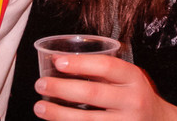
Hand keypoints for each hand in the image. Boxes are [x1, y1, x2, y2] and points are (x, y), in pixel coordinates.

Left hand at [33, 54, 176, 120]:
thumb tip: (60, 62)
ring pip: (86, 120)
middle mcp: (131, 101)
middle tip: (41, 84)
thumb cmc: (135, 96)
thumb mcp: (128, 79)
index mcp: (134, 78)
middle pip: (92, 93)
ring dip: (58, 114)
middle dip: (61, 88)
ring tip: (40, 107)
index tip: (58, 62)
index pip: (107, 67)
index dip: (81, 64)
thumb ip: (103, 72)